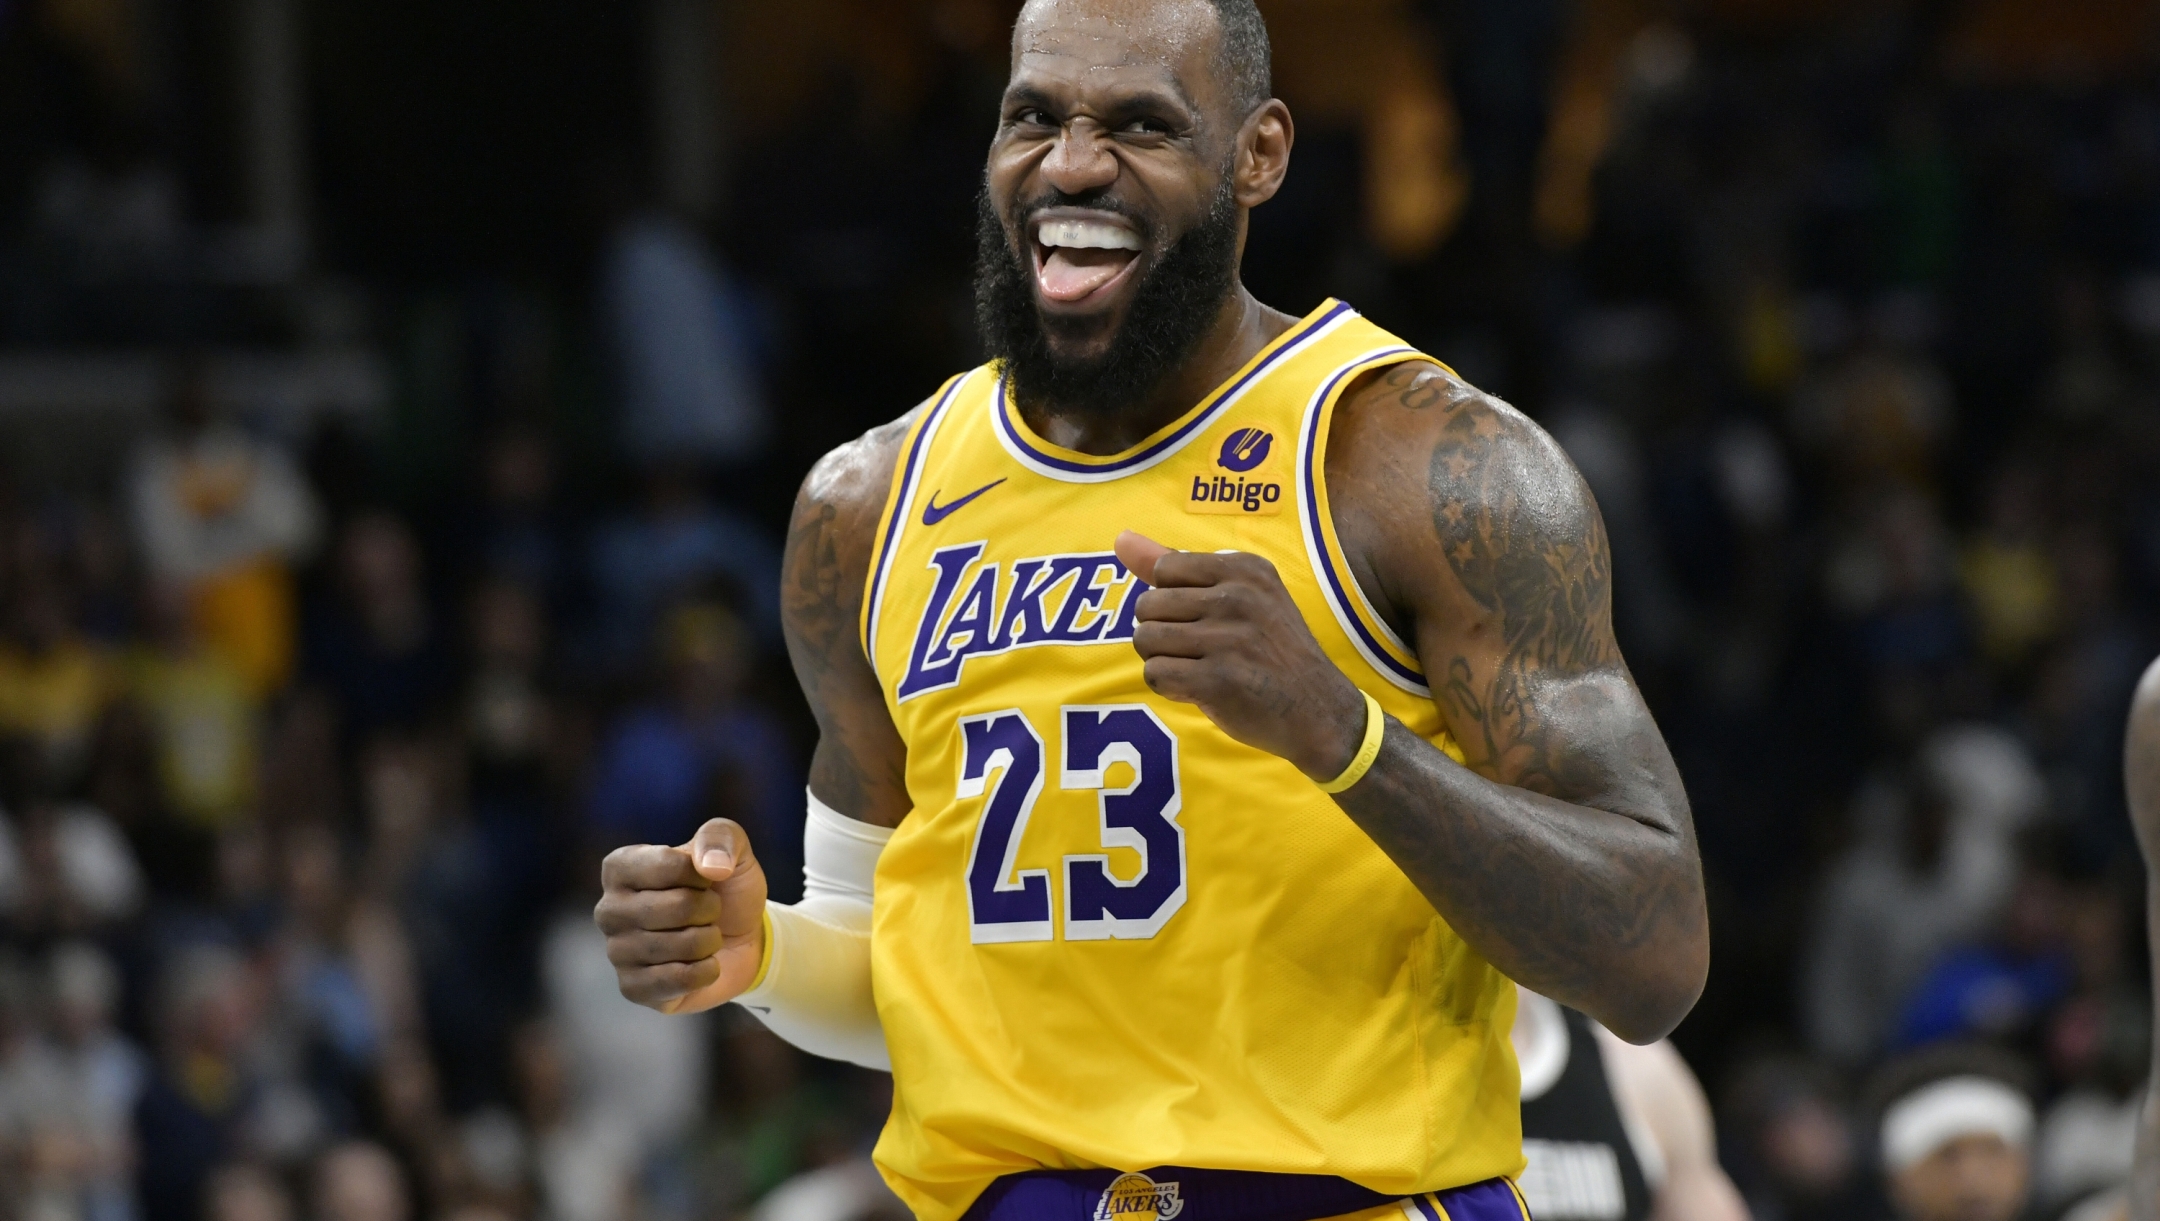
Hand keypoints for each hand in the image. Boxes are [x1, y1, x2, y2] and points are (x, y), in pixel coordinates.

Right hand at [594, 819, 767, 1014]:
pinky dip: (706, 971)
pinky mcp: (632, 988)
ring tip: (704, 937)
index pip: (670, 865)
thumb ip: (721, 837)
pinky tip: (701, 965)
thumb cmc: (725, 889)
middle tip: (708, 912)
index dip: (704, 874)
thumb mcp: (732, 849)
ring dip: (710, 941)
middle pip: (680, 907)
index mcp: (620, 867)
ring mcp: (616, 952)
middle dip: (712, 910)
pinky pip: (680, 980)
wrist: (740, 940)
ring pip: (684, 945)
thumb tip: (711, 867)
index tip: (704, 879)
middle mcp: (608, 909)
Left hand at [1114, 530, 1368, 781]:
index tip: (1200, 620)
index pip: (1163, 571)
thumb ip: (1177, 566)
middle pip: (1147, 606)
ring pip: (1145, 640)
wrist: (1319, 710)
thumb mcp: (1241, 595)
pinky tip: (1196, 689)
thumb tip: (1121, 539)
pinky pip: (1155, 674)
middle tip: (1197, 650)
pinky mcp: (1218, 680)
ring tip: (1194, 667)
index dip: (1169, 601)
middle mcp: (1238, 597)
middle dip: (1160, 633)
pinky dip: (1168, 686)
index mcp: (1244, 569)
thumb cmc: (1272, 650)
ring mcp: (1228, 639)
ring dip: (1160, 660)